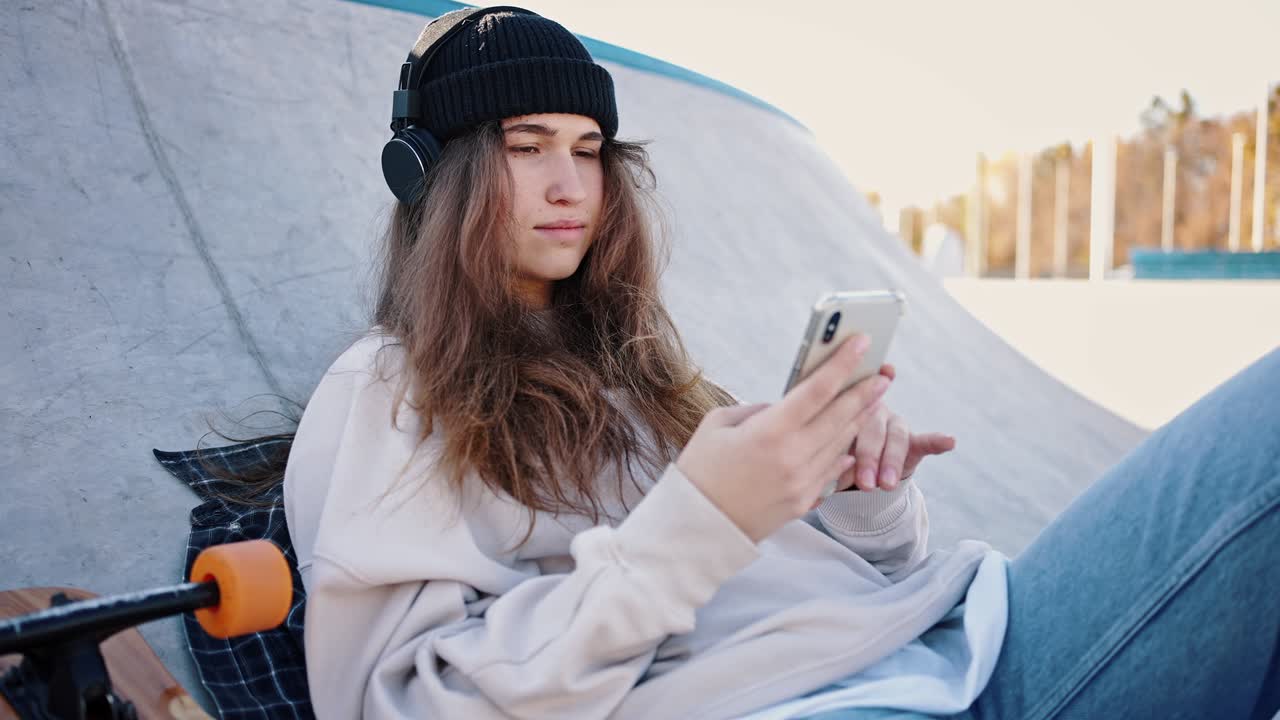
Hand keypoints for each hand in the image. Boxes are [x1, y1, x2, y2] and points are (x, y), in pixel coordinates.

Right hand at [676, 335, 890, 541]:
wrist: (697, 527)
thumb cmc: (700, 470)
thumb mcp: (718, 426)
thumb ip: (756, 411)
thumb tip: (783, 408)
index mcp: (769, 432)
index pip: (817, 390)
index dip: (843, 364)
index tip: (862, 343)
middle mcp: (792, 457)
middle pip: (840, 416)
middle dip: (864, 392)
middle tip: (883, 374)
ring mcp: (802, 483)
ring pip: (841, 443)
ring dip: (859, 419)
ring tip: (872, 400)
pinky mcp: (803, 502)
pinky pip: (832, 470)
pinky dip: (844, 450)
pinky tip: (852, 437)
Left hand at [836, 363, 956, 492]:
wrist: (857, 469)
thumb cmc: (835, 457)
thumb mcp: (828, 459)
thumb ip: (830, 464)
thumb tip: (829, 480)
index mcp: (845, 411)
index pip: (846, 411)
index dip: (848, 410)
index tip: (850, 409)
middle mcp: (872, 411)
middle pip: (872, 431)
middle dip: (869, 458)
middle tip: (865, 483)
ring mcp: (894, 424)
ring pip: (895, 439)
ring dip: (892, 462)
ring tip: (887, 485)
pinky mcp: (914, 441)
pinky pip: (926, 440)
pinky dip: (937, 441)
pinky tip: (950, 441)